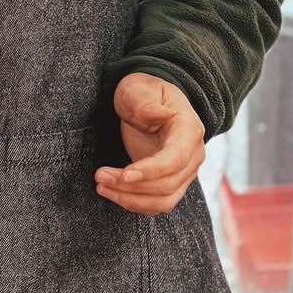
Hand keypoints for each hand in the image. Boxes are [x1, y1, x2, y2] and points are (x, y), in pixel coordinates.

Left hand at [96, 72, 205, 214]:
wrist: (149, 104)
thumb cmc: (143, 93)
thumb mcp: (139, 88)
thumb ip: (145, 101)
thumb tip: (157, 114)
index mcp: (189, 130)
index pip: (176, 159)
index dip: (151, 171)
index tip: (124, 175)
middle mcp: (193, 156)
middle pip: (167, 184)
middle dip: (131, 186)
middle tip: (99, 176)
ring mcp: (184, 173)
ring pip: (164, 201)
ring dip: (131, 200)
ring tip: (102, 187)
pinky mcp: (171, 183)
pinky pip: (157, 204)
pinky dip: (134, 203)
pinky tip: (111, 192)